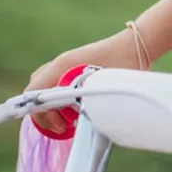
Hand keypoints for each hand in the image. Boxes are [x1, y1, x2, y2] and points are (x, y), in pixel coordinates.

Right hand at [26, 28, 145, 134]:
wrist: (138, 45)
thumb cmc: (125, 63)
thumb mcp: (105, 87)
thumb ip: (88, 104)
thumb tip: (79, 125)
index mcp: (62, 65)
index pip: (33, 92)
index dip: (38, 114)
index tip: (59, 126)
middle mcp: (59, 63)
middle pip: (36, 92)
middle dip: (46, 114)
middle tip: (65, 126)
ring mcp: (65, 65)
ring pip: (46, 89)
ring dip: (53, 107)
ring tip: (71, 120)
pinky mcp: (74, 68)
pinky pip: (56, 85)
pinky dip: (60, 100)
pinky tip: (77, 109)